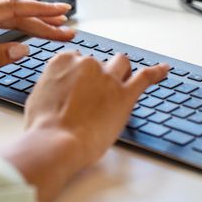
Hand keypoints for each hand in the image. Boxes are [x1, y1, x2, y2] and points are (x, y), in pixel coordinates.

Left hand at [0, 0, 74, 90]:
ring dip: (27, 20)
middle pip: (11, 10)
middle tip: (66, 24)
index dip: (40, 11)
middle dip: (41, 17)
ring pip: (2, 14)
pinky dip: (10, 22)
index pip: (12, 9)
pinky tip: (20, 28)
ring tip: (51, 27)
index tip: (62, 13)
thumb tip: (21, 48)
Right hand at [0, 52, 168, 201]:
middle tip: (95, 94)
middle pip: (98, 63)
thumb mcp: (37, 98)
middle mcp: (87, 64)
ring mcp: (108, 78)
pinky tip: (164, 70)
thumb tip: (57, 90)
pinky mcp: (125, 94)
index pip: (75, 58)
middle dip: (98, 75)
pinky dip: (157, 72)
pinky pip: (145, 77)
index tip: (78, 85)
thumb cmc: (43, 127)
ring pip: (121, 64)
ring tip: (123, 81)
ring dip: (122, 71)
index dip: (78, 74)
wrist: (56, 142)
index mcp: (63, 62)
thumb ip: (52, 86)